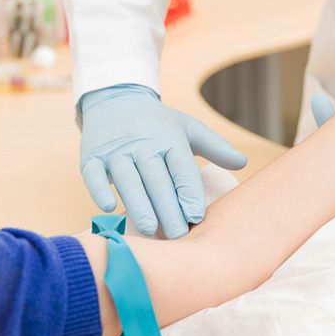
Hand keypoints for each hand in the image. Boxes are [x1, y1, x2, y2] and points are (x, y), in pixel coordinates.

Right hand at [80, 85, 246, 237]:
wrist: (115, 99)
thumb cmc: (157, 123)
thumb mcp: (188, 128)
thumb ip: (215, 147)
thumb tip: (243, 163)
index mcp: (169, 138)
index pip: (181, 167)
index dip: (188, 191)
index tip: (196, 216)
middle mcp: (142, 143)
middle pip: (156, 178)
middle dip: (167, 208)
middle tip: (178, 236)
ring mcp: (115, 150)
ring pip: (127, 179)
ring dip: (138, 204)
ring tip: (150, 229)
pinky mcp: (91, 156)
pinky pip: (92, 175)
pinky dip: (99, 190)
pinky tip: (108, 208)